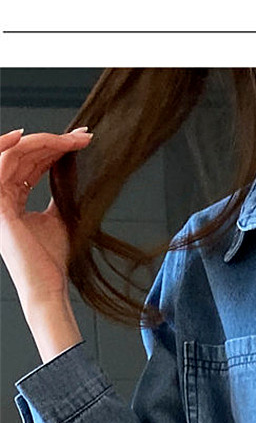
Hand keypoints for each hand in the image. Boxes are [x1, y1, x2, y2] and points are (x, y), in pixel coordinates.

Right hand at [0, 126, 93, 310]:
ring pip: (13, 154)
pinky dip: (15, 147)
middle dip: (54, 141)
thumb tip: (70, 169)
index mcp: (14, 199)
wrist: (48, 285)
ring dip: (42, 142)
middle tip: (82, 137)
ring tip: (69, 140)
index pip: (31, 163)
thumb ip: (59, 193)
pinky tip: (35, 139)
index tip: (81, 141)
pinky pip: (2, 163)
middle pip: (23, 155)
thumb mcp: (60, 217)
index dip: (54, 148)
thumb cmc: (50, 260)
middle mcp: (3, 196)